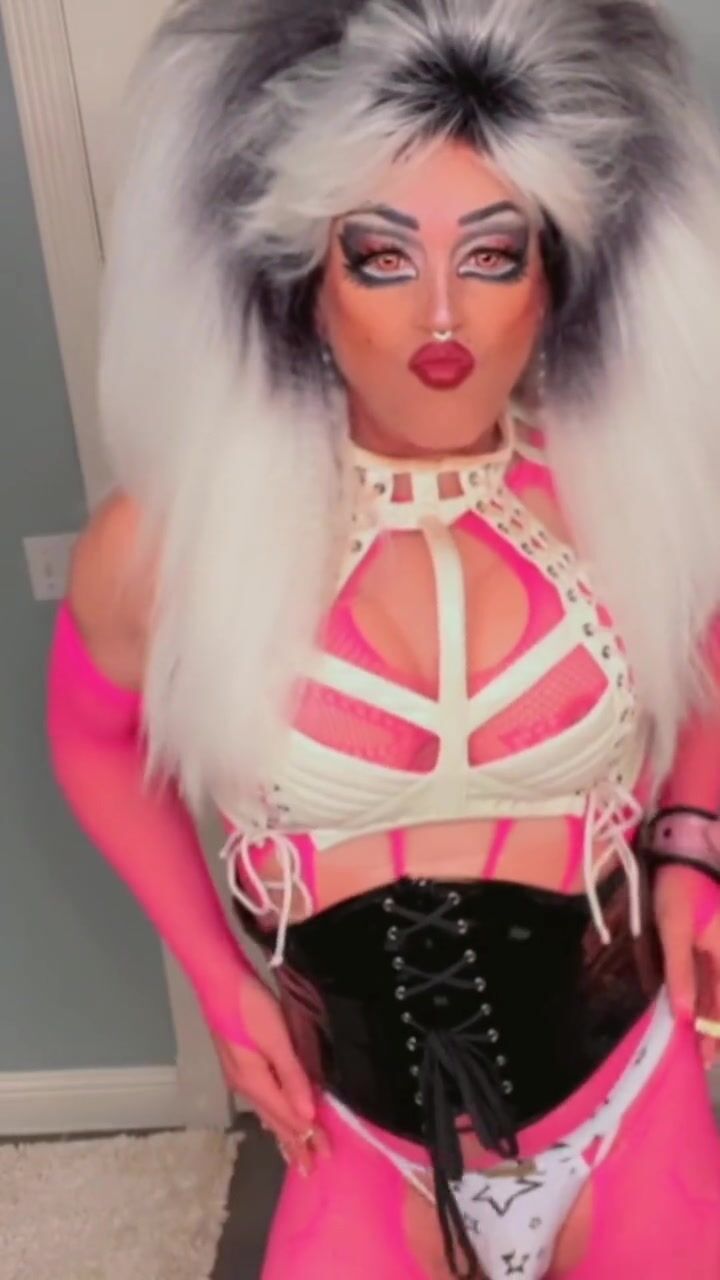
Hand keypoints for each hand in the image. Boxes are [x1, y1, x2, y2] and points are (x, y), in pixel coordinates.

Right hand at [211, 973, 330, 1174]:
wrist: (220, 982)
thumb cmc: (251, 1008)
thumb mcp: (277, 1040)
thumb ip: (292, 1077)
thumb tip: (308, 1117)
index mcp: (256, 1083)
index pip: (288, 1117)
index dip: (309, 1136)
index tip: (328, 1155)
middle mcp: (246, 1086)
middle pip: (275, 1121)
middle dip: (295, 1144)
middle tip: (311, 1170)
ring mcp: (240, 1076)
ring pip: (267, 1112)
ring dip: (283, 1133)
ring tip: (294, 1155)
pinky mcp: (240, 1064)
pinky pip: (261, 1101)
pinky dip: (272, 1116)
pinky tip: (272, 1118)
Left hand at [654, 865, 719, 1068]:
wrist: (690, 846)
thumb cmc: (681, 886)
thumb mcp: (675, 929)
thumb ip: (681, 971)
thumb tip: (684, 1015)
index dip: (715, 1033)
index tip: (706, 1058)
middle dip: (718, 1027)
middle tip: (707, 1055)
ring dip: (714, 1009)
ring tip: (705, 1033)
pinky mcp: (716, 935)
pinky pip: (716, 967)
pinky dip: (709, 985)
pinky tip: (698, 997)